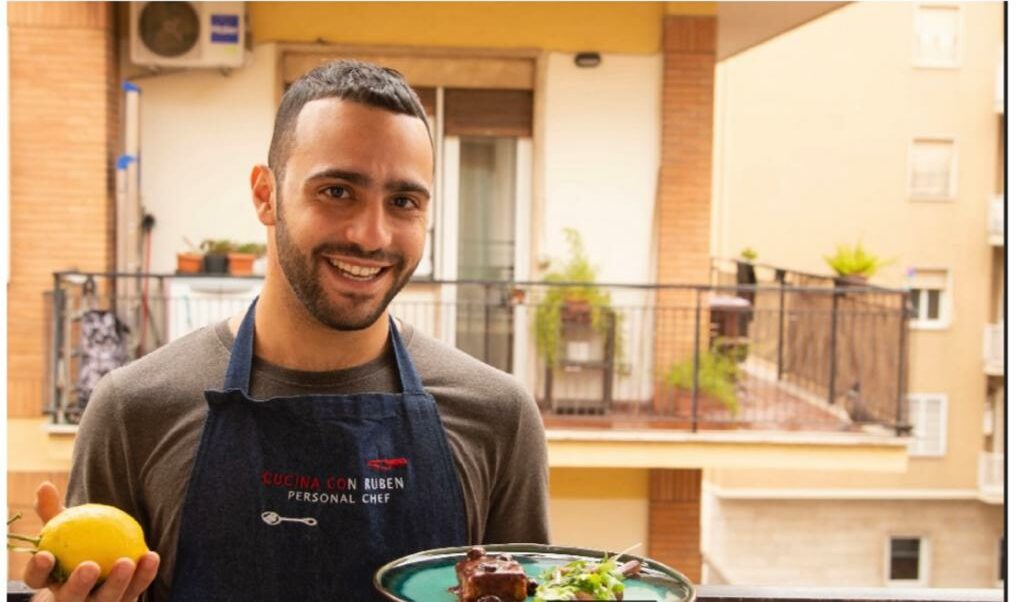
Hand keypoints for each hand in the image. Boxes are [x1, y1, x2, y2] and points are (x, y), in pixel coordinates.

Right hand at [23, 482, 160, 601]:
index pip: (36, 579)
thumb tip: (45, 485)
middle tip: (90, 566)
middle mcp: (71, 598)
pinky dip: (144, 574)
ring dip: (117, 583)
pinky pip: (136, 589)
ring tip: (127, 562)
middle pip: (72, 597)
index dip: (37, 570)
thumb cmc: (78, 543)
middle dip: (79, 585)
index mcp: (51, 580)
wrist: (103, 568)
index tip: (45, 555)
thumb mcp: (64, 528)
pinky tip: (151, 556)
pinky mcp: (124, 601)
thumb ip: (53, 511)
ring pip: (106, 599)